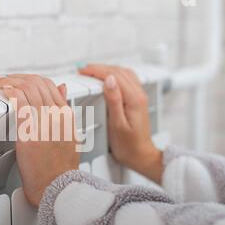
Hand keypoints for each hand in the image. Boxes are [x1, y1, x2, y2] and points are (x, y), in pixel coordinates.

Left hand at [0, 74, 79, 205]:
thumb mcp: (70, 135)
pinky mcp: (30, 131)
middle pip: (38, 83)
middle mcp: (56, 115)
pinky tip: (2, 90)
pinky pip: (19, 102)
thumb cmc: (61, 169)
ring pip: (28, 88)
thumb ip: (64, 111)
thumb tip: (62, 90)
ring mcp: (44, 122)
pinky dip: (10, 91)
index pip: (51, 86)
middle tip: (7, 79)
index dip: (33, 79)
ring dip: (11, 81)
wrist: (58, 188)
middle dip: (19, 77)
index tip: (21, 80)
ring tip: (1, 82)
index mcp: (66, 116)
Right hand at [80, 64, 162, 183]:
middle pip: (119, 71)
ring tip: (92, 71)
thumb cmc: (129, 146)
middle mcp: (139, 95)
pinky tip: (108, 78)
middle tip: (83, 70)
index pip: (113, 76)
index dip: (96, 71)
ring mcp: (139, 97)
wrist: (141, 156)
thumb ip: (114, 100)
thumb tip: (109, 80)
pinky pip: (127, 80)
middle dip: (100, 68)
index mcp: (134, 99)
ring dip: (107, 69)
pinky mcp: (137, 101)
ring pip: (124, 73)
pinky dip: (115, 75)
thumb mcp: (117, 124)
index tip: (83, 70)